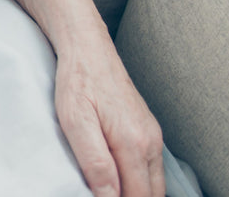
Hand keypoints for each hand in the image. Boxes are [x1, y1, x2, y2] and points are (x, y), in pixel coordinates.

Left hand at [54, 45, 163, 196]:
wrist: (87, 47)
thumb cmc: (78, 80)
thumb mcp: (75, 120)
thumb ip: (95, 162)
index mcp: (134, 143)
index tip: (98, 196)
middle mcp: (150, 142)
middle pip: (151, 194)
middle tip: (101, 193)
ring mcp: (153, 135)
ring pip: (154, 183)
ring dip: (136, 192)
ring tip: (108, 187)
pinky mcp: (148, 129)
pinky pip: (151, 167)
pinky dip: (139, 179)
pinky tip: (119, 175)